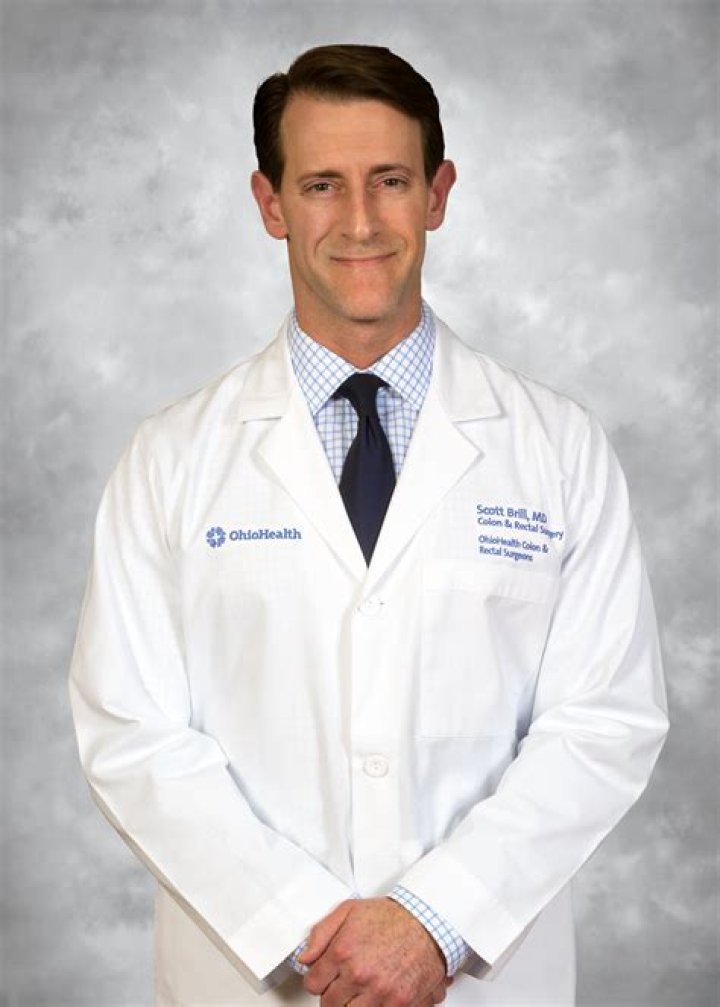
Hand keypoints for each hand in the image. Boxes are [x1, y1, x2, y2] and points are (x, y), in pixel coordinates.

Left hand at [299, 897, 449, 1006]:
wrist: (428, 922)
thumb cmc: (391, 916)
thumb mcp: (349, 911)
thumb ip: (321, 934)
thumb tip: (305, 957)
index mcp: (343, 952)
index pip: (312, 983)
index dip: (317, 979)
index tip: (324, 977)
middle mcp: (359, 974)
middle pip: (329, 1004)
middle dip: (333, 994)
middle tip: (343, 984)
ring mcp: (378, 991)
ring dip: (353, 1003)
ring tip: (361, 989)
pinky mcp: (398, 1003)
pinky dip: (375, 1006)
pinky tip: (377, 994)